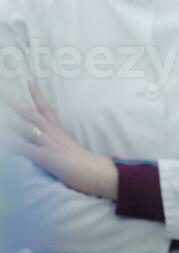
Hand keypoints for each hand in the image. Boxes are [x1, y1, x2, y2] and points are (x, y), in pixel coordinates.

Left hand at [7, 82, 117, 199]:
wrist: (96, 171)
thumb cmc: (86, 163)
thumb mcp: (70, 148)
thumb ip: (59, 142)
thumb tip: (51, 143)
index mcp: (58, 130)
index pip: (46, 108)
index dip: (36, 94)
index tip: (29, 82)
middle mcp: (51, 133)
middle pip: (30, 113)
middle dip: (14, 102)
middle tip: (3, 92)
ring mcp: (48, 143)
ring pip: (25, 127)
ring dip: (9, 123)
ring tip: (0, 116)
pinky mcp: (45, 156)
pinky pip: (24, 148)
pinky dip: (12, 145)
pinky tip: (4, 143)